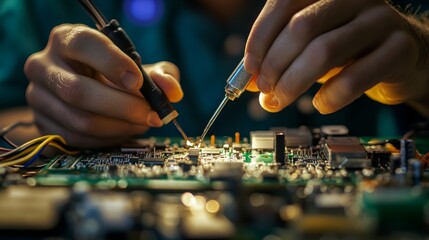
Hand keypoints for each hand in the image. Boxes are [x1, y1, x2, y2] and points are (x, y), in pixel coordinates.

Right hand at [24, 24, 182, 147]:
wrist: (86, 92)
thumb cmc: (114, 74)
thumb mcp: (140, 68)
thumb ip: (160, 74)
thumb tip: (173, 92)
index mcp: (66, 39)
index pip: (84, 45)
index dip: (112, 63)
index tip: (138, 82)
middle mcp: (44, 65)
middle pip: (79, 91)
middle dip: (122, 107)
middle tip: (152, 115)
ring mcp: (37, 97)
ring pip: (80, 121)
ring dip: (119, 127)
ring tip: (141, 123)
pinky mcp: (41, 124)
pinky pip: (77, 140)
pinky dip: (107, 140)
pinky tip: (124, 132)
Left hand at [245, 0, 428, 113]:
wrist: (403, 57)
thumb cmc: (349, 52)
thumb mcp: (310, 49)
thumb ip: (280, 58)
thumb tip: (248, 81)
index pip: (283, 3)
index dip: (260, 38)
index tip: (249, 69)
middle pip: (301, 28)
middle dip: (274, 65)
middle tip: (265, 90)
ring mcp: (380, 20)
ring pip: (324, 51)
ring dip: (293, 83)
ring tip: (280, 100)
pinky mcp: (399, 49)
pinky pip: (355, 77)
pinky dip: (330, 97)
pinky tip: (320, 104)